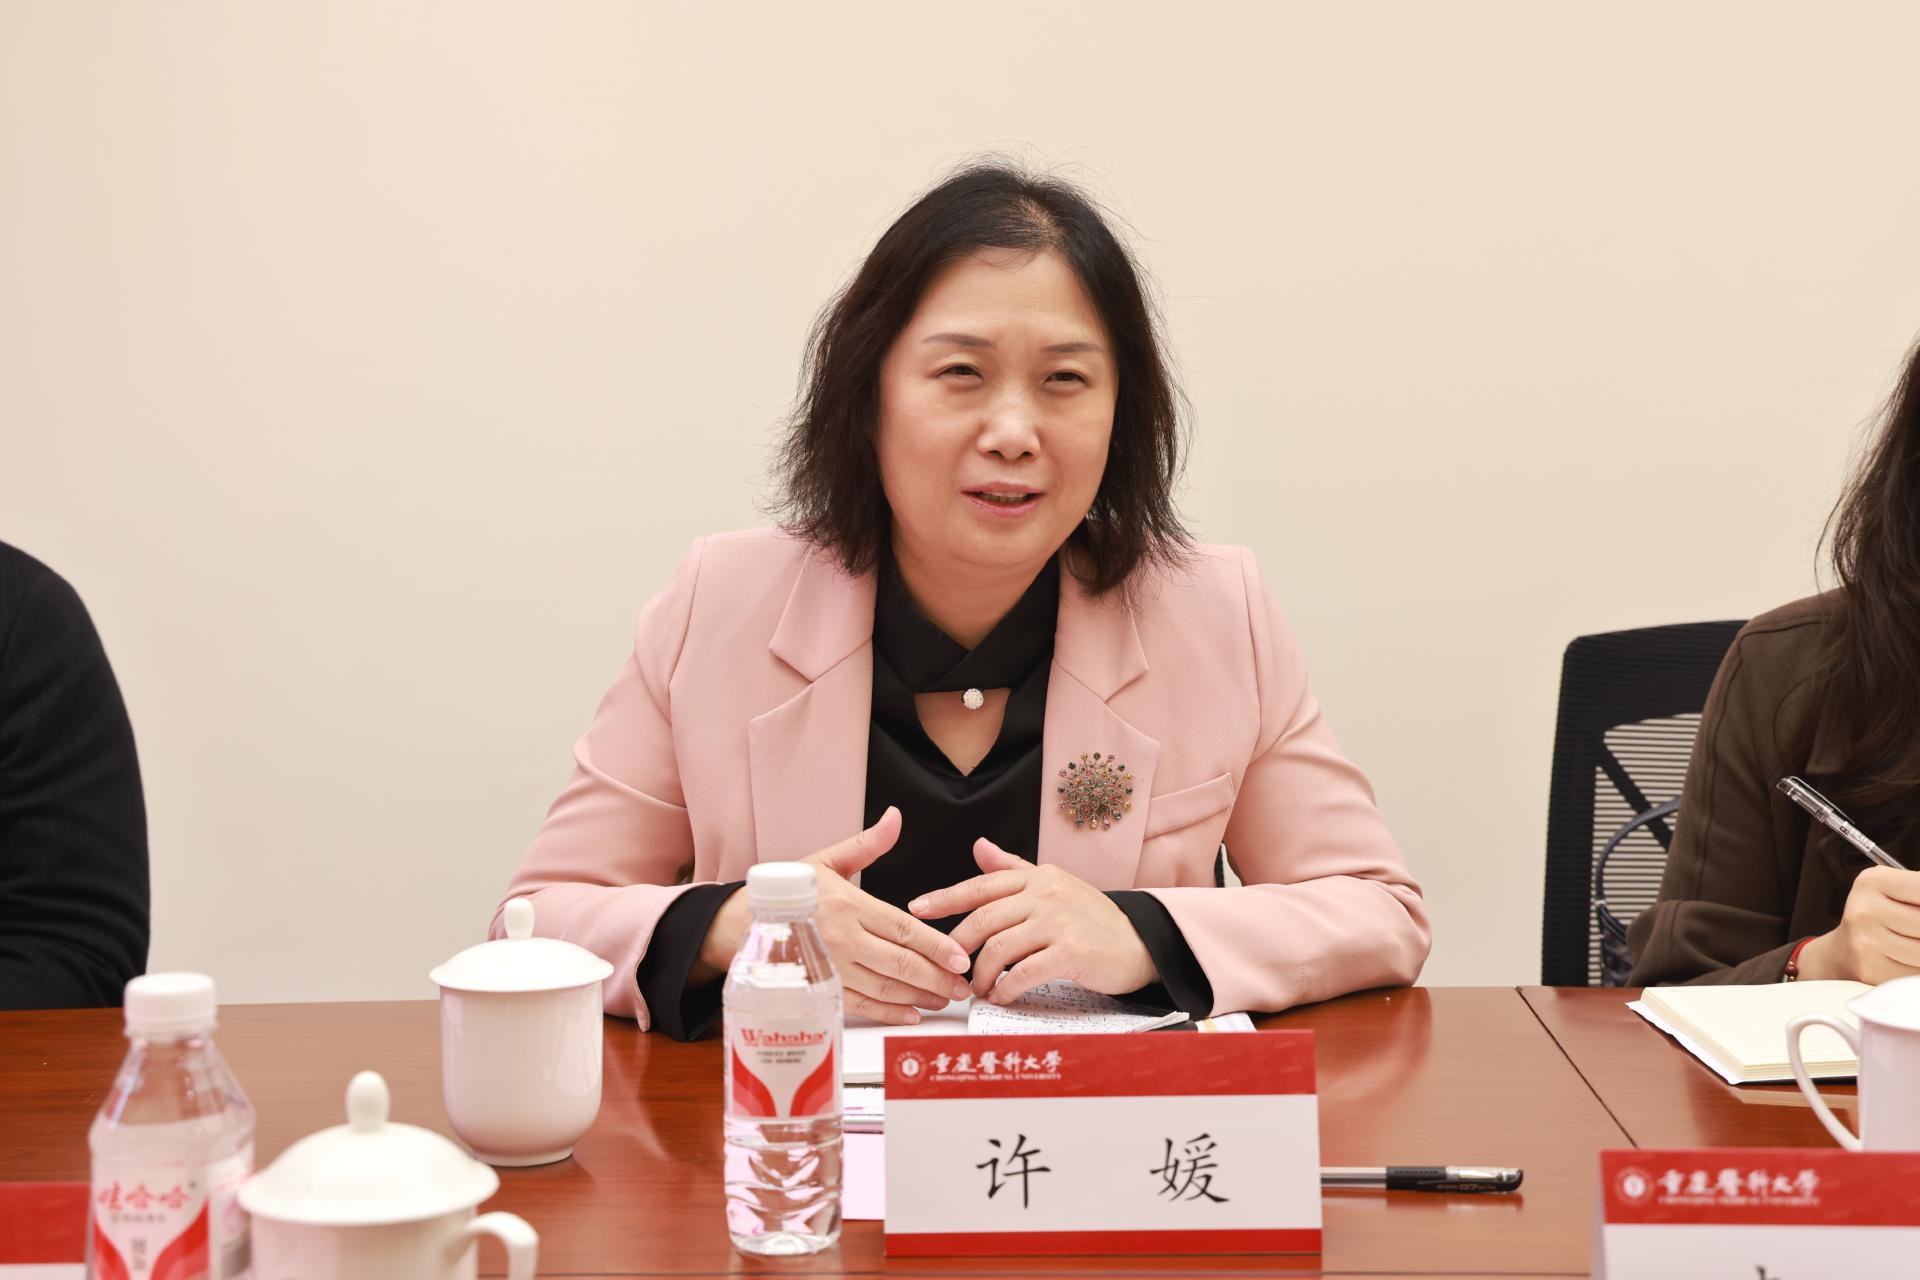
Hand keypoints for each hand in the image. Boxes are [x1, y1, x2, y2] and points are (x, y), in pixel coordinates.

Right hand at [694, 807, 971, 1023]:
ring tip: (944, 1000)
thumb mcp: (826, 861)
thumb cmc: (788, 893)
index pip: (903, 928)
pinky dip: (890, 1013)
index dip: (936, 946)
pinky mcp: (821, 990)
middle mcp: (842, 940)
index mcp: (849, 905)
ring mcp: (832, 969)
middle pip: (901, 963)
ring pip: (886, 988)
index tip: (960, 957)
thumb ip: (866, 845)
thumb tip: (894, 818)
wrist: (741, 924)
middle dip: (938, 978)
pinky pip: (862, 1006)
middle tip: (963, 987)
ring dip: (920, 997)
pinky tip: (911, 1014)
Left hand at [908, 839, 1157, 1003]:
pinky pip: (1023, 973)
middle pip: (983, 919)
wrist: (1141, 944)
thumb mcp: (1055, 884)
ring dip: (981, 974)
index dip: (945, 897)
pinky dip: (1005, 988)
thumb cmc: (1094, 918)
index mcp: (1038, 877)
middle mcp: (1045, 894)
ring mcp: (1058, 922)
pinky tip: (1002, 995)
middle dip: (958, 946)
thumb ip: (1014, 869)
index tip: (917, 908)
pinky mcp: (1070, 953)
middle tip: (949, 966)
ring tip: (979, 988)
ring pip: (998, 948)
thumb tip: (979, 846)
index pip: (981, 885)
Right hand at [1796, 866, 1919, 983]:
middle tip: (1914, 930)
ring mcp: (1865, 942)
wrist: (1841, 953)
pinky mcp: (1871, 969)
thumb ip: (1918, 893)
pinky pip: (1914, 972)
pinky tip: (1906, 960)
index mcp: (1871, 882)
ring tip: (1911, 943)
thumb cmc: (1877, 918)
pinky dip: (1916, 969)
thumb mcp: (1894, 891)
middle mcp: (1863, 910)